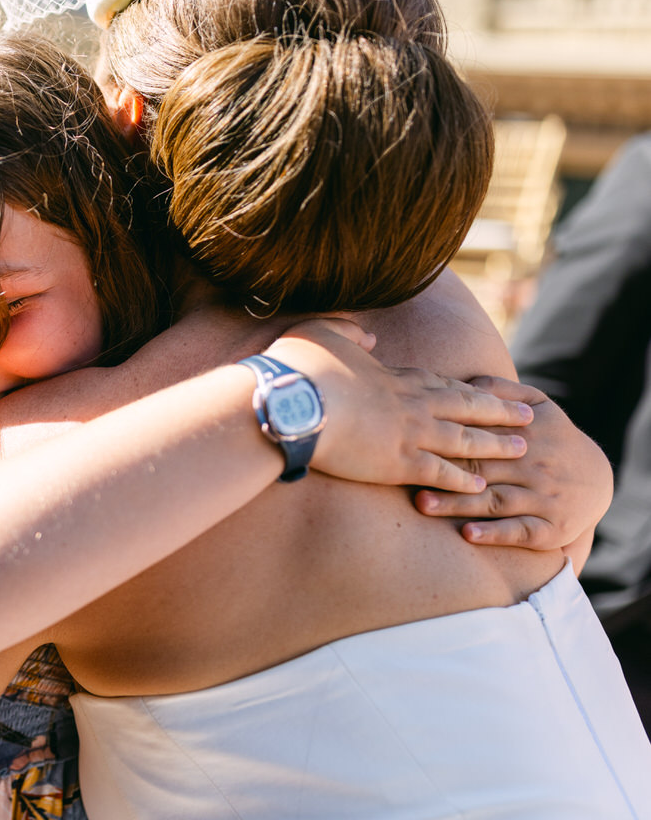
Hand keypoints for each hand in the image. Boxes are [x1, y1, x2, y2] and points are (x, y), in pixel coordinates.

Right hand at [265, 320, 533, 492]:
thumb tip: (369, 335)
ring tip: (522, 450)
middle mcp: (413, 404)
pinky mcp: (397, 464)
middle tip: (529, 417)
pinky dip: (462, 481)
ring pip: (465, 441)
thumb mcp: (323, 332)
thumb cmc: (299, 367)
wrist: (290, 403)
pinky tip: (480, 488)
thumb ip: (352, 332)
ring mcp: (410, 435)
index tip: (490, 392)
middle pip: (468, 407)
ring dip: (495, 446)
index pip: (442, 383)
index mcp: (397, 376)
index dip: (469, 389)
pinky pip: (440, 474)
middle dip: (501, 412)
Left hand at [415, 379, 613, 550]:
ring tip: (424, 505)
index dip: (449, 437)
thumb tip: (468, 380)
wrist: (600, 479)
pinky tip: (468, 534)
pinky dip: (495, 533)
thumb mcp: (542, 407)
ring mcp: (545, 498)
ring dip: (459, 504)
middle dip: (446, 472)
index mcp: (528, 434)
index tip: (415, 439)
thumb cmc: (554, 439)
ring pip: (496, 501)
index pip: (483, 434)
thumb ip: (505, 392)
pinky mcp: (552, 528)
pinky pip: (521, 531)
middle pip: (483, 469)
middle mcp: (536, 466)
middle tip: (407, 475)